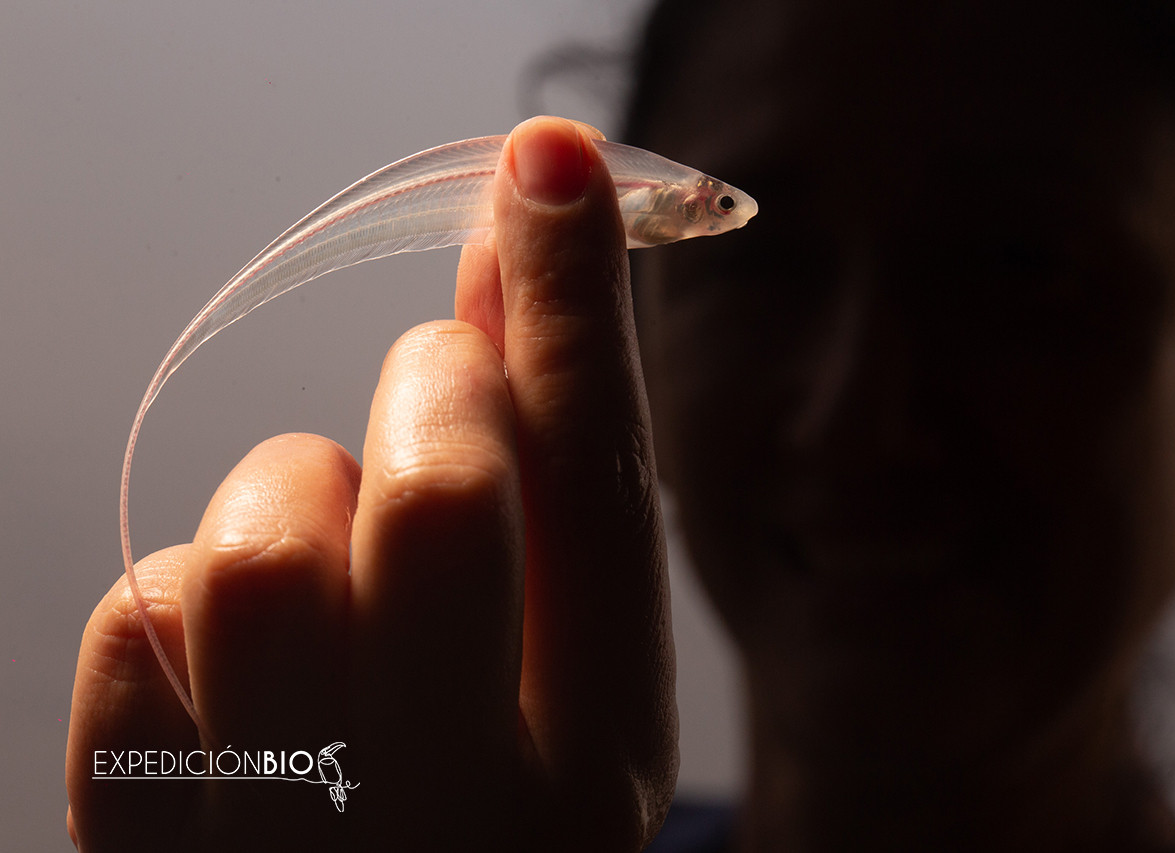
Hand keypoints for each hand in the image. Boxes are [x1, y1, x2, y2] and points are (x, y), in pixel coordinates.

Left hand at [67, 116, 676, 851]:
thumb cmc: (476, 803)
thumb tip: (513, 269)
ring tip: (323, 560)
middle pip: (439, 506)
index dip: (578, 311)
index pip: (602, 496)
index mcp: (599, 767)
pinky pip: (136, 626)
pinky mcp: (149, 848)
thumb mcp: (555, 680)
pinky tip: (228, 661)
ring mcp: (296, 842)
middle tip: (439, 388)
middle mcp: (463, 824)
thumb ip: (549, 483)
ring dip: (291, 497)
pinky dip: (178, 595)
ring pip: (260, 554)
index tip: (550, 163)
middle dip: (436, 389)